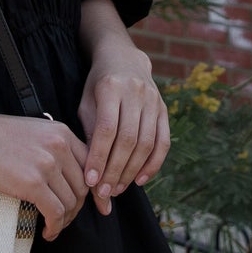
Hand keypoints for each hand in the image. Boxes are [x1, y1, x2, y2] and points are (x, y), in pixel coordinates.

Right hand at [0, 108, 90, 240]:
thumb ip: (54, 148)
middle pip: (83, 187)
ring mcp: (47, 165)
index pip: (91, 166)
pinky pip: (55, 212)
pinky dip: (55, 227)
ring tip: (53, 226)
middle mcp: (60, 147)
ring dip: (64, 220)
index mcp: (63, 133)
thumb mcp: (33, 132)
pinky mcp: (32, 183)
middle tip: (64, 219)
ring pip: (70, 203)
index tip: (85, 204)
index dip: (91, 190)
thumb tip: (66, 177)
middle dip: (76, 208)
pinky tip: (47, 232)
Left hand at [79, 49, 169, 212]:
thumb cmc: (98, 86)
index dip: (98, 157)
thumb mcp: (87, 103)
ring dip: (132, 171)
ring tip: (117, 189)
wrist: (123, 59)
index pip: (106, 129)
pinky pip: (163, 142)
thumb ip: (90, 133)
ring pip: (146, 143)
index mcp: (111, 87)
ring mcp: (153, 101)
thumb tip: (90, 174)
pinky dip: (153, 164)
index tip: (90, 181)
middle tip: (104, 193)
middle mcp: (135, 93)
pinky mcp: (164, 110)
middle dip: (115, 170)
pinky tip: (140, 180)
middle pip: (128, 139)